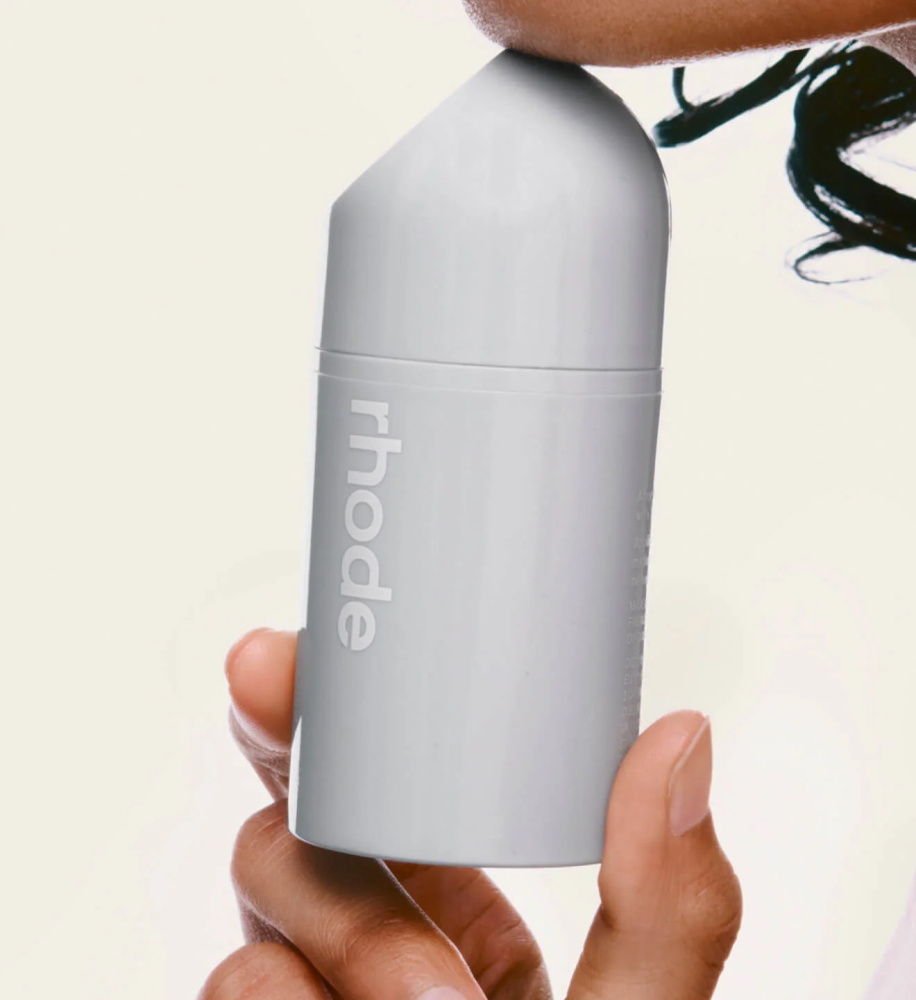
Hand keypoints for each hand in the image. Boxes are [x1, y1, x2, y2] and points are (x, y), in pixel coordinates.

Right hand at [199, 628, 741, 999]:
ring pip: (260, 887)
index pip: (393, 769)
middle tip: (285, 699)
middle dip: (296, 756)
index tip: (296, 650)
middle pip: (306, 802)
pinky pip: (233, 983)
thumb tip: (682, 740)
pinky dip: (281, 995)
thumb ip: (670, 900)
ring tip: (427, 991)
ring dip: (332, 918)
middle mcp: (379, 931)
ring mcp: (310, 990)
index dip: (343, 701)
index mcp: (467, 899)